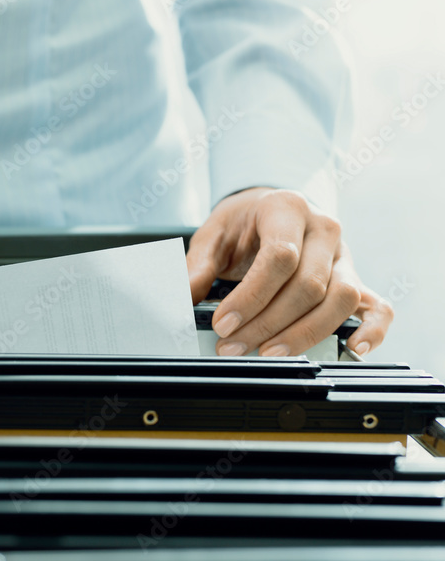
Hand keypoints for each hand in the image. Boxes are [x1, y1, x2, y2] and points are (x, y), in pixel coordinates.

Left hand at [187, 187, 392, 356]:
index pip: (279, 258)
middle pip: (307, 285)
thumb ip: (197, 266)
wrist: (270, 207)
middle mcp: (323, 229)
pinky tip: (351, 349)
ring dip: (304, 334)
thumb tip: (182, 299)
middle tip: (232, 346)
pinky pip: (377, 306)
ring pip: (340, 299)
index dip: (250, 297)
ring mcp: (345, 255)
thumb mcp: (212, 234)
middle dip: (267, 323)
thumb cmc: (243, 222)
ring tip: (267, 353)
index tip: (223, 324)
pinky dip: (372, 330)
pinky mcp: (356, 278)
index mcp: (286, 209)